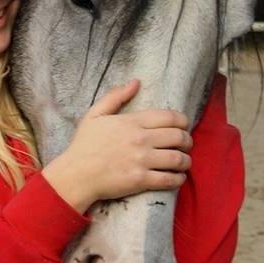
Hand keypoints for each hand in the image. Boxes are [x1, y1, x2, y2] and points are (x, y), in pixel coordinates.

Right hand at [42, 79, 191, 212]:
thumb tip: (136, 82)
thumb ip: (116, 97)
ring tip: (183, 162)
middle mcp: (140, 139)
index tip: (183, 127)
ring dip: (186, 160)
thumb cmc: (84, 145)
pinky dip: (179, 178)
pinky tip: (177, 177)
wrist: (76, 175)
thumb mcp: (95, 115)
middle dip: (187, 141)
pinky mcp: (141, 180)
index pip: (170, 117)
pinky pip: (170, 179)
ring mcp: (142, 160)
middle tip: (185, 145)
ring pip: (178, 158)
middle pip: (179, 137)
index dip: (183, 121)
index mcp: (131, 122)